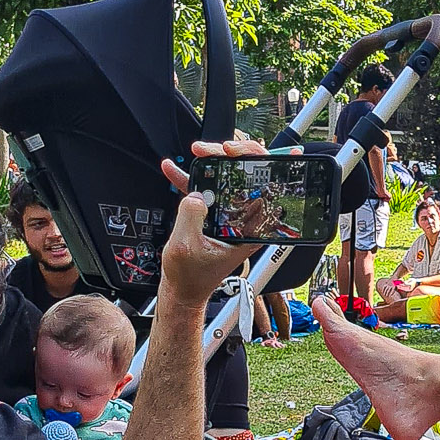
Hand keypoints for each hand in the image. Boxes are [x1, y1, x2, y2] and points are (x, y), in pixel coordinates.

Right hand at [158, 153, 260, 305]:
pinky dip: (191, 178)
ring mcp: (229, 216)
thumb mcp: (186, 247)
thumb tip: (196, 194)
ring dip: (211, 162)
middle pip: (247, 176)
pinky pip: (206, 190)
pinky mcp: (213, 215)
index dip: (257, 163)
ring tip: (197, 152)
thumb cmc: (191, 278)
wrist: (182, 290)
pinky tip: (175, 168)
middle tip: (215, 150)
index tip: (237, 153)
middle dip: (231, 156)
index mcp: (249, 231)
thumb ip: (191, 216)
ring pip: (227, 179)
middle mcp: (244, 221)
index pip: (263, 189)